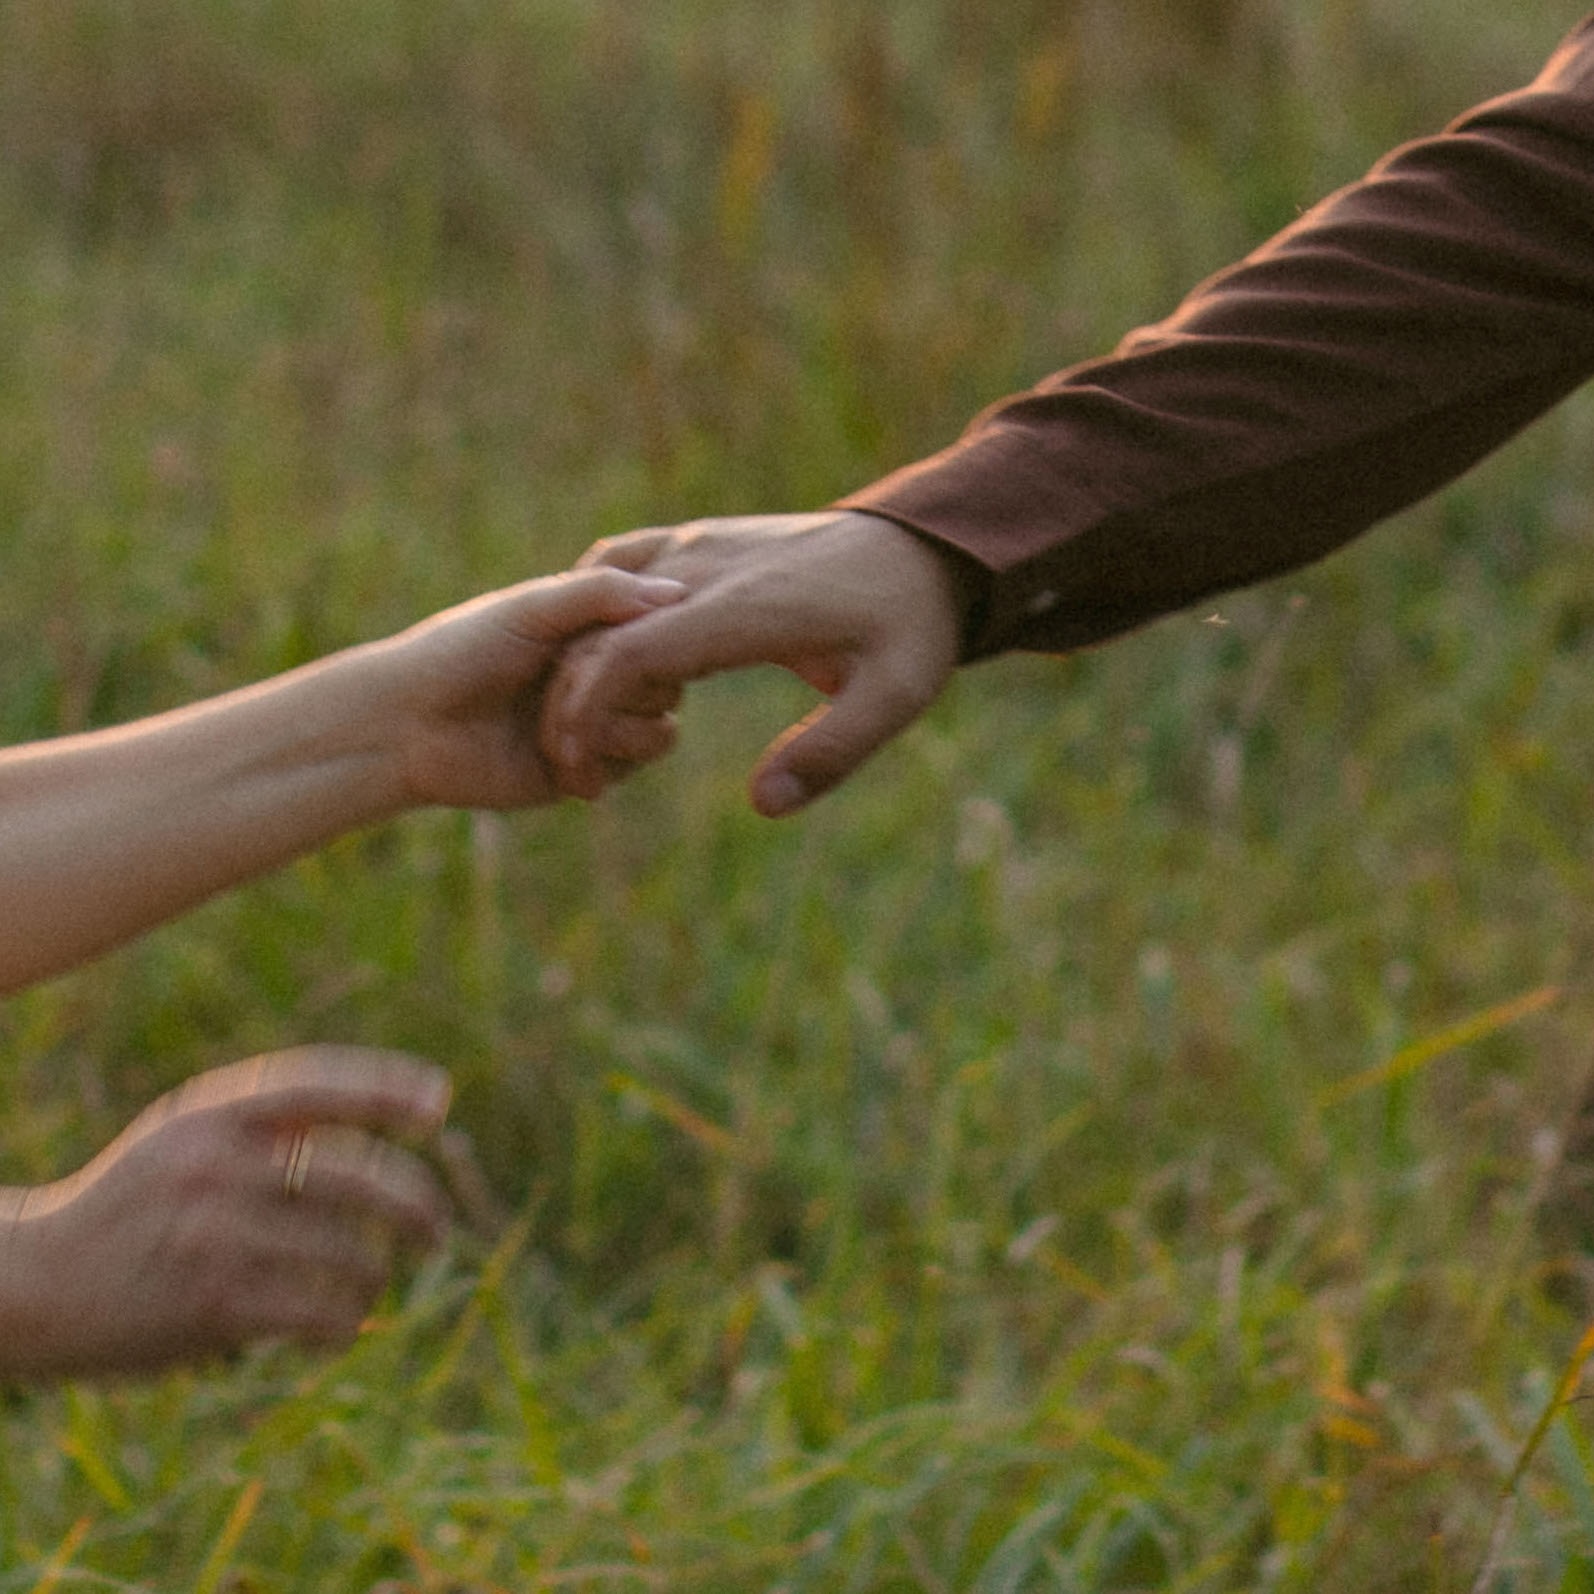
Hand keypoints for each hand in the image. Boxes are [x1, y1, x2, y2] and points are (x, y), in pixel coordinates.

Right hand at [0, 1047, 452, 1379]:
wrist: (33, 1285)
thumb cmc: (136, 1201)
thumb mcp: (188, 1135)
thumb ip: (272, 1118)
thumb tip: (403, 1105)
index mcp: (213, 1113)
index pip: (322, 1083)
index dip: (390, 1087)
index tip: (441, 1103)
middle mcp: (218, 1165)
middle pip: (359, 1173)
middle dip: (417, 1201)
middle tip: (437, 1227)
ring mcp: (217, 1235)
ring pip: (350, 1248)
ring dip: (376, 1271)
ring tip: (373, 1279)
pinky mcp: (216, 1304)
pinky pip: (323, 1311)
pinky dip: (347, 1320)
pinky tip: (342, 1323)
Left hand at [375, 566, 687, 810]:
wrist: (410, 726)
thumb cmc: (461, 652)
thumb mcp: (531, 608)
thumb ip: (600, 594)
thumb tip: (678, 594)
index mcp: (591, 630)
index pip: (660, 631)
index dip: (644, 640)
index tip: (598, 642)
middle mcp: (602, 677)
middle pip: (670, 685)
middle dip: (624, 691)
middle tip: (557, 688)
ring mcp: (598, 726)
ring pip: (661, 731)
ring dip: (616, 731)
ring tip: (559, 733)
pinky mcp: (587, 770)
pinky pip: (632, 767)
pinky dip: (601, 763)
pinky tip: (558, 763)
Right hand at [541, 512, 963, 815]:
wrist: (923, 545)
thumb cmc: (910, 626)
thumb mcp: (894, 697)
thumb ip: (830, 753)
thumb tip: (763, 806)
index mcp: (744, 609)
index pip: (629, 656)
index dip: (587, 717)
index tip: (579, 775)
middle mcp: (708, 566)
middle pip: (599, 633)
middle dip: (568, 706)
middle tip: (574, 776)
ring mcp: (699, 542)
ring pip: (599, 594)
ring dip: (575, 657)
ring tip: (581, 725)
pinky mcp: (702, 537)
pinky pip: (621, 561)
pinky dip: (594, 610)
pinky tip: (597, 656)